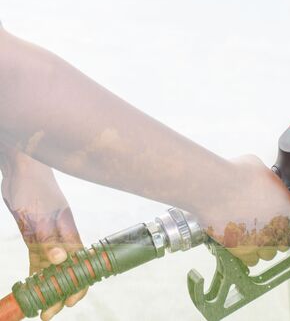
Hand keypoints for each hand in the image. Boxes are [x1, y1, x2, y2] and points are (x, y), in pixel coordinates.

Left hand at [0, 148, 86, 320]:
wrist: (22, 170)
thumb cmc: (34, 188)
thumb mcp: (40, 216)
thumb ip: (50, 240)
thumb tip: (60, 262)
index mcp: (69, 233)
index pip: (80, 265)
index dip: (78, 284)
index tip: (70, 302)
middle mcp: (62, 239)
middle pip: (66, 271)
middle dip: (60, 293)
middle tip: (48, 313)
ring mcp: (48, 238)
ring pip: (52, 269)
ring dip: (47, 287)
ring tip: (39, 307)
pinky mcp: (35, 236)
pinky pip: (38, 261)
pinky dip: (36, 275)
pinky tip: (31, 288)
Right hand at [198, 155, 289, 265]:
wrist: (214, 188)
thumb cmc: (237, 174)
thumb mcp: (262, 170)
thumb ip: (270, 183)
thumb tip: (265, 183)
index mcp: (289, 209)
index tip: (288, 218)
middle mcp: (278, 230)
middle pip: (285, 242)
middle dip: (277, 235)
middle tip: (265, 224)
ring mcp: (260, 243)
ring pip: (268, 254)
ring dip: (263, 246)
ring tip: (251, 235)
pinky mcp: (241, 251)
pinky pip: (250, 260)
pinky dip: (247, 254)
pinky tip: (241, 243)